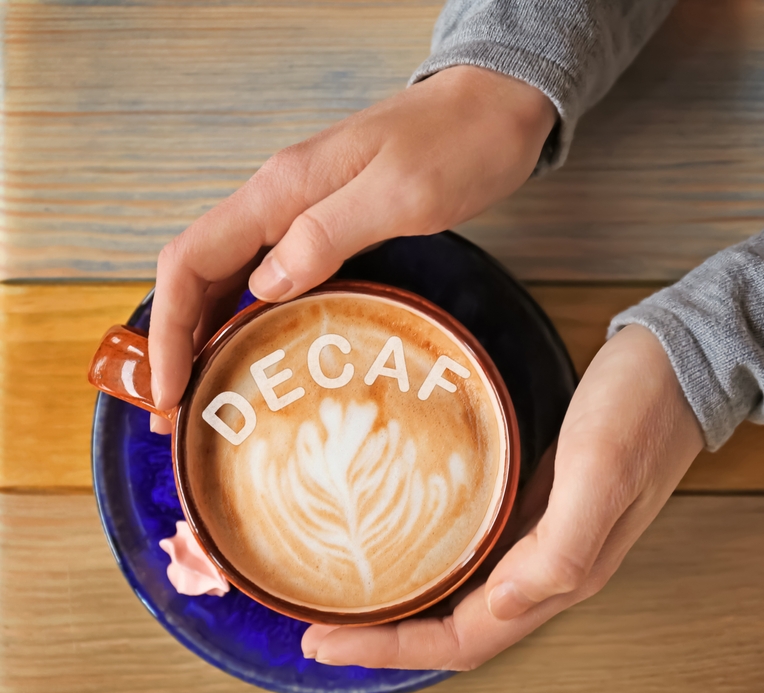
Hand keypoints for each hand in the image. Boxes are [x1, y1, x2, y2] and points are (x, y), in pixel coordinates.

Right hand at [147, 65, 555, 432]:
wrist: (497, 105)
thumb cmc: (459, 144)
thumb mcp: (401, 193)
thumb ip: (329, 233)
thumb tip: (263, 285)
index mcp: (282, 190)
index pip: (191, 260)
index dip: (168, 328)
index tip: (165, 390)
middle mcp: (279, 199)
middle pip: (198, 273)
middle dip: (176, 342)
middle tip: (173, 414)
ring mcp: (303, 210)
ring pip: (228, 277)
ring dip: (205, 334)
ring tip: (202, 395)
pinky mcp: (329, 223)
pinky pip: (268, 275)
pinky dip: (246, 316)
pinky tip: (254, 349)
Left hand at [301, 324, 704, 669]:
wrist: (680, 360)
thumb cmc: (642, 408)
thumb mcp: (600, 469)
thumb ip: (562, 546)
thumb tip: (503, 604)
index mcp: (563, 572)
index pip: (466, 639)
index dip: (395, 649)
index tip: (327, 641)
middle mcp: (551, 566)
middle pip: (457, 627)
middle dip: (388, 636)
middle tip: (318, 627)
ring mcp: (546, 535)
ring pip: (465, 595)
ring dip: (408, 605)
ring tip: (347, 595)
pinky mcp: (540, 501)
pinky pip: (478, 552)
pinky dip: (434, 562)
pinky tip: (404, 540)